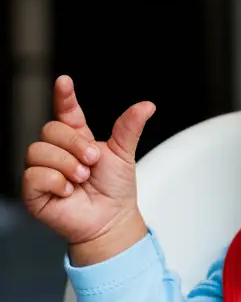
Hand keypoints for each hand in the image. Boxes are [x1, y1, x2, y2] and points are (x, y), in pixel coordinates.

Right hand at [22, 75, 155, 264]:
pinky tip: (67, 191)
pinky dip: (56, 182)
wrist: (111, 220)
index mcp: (76, 137)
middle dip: (75, 145)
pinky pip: (33, 175)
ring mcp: (42, 169)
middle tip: (92, 162)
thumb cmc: (115, 188)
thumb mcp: (124, 155)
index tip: (65, 81)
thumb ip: (129, 128)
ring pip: (38, 151)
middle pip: (50, 129)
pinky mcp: (33, 190)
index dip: (63, 96)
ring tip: (82, 179)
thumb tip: (147, 106)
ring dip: (67, 165)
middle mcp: (56, 150)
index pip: (65, 111)